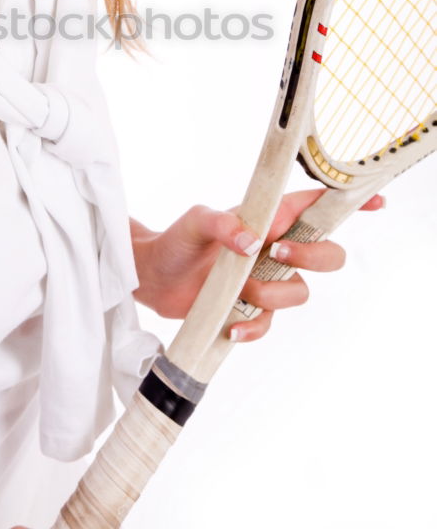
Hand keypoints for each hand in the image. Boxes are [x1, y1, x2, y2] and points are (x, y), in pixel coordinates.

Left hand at [131, 188, 383, 337]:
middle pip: (328, 255)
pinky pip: (269, 325)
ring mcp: (266, 282)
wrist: (154, 276)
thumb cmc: (178, 238)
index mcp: (268, 219)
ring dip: (271, 295)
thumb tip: (252, 240)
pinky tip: (231, 324)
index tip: (376, 202)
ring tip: (237, 290)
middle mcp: (275, 250)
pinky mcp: (251, 310)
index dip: (347, 204)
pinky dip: (252, 327)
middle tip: (277, 253)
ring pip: (300, 294)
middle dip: (312, 258)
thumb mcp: (196, 221)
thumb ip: (223, 224)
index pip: (315, 207)